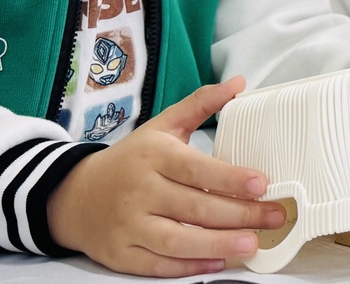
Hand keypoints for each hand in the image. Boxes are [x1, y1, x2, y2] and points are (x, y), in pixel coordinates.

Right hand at [45, 77, 287, 277]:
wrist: (75, 195)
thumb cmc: (131, 159)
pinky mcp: (120, 254)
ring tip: (252, 245)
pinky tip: (217, 264)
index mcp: (153, 155)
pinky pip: (157, 265)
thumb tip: (239, 83)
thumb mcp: (162, 126)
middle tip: (274, 217)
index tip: (262, 184)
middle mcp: (140, 190)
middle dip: (239, 215)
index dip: (230, 178)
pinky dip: (188, 267)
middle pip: (194, 206)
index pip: (196, 168)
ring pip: (177, 239)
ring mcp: (128, 225)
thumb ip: (200, 105)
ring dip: (217, 245)